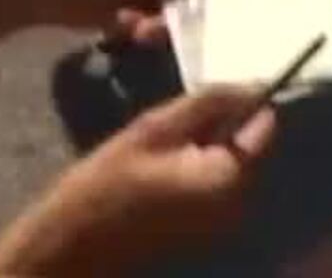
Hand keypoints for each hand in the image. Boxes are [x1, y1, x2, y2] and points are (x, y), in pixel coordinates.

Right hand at [0, 86, 276, 275]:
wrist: (66, 247)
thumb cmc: (103, 185)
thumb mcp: (154, 130)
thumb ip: (209, 103)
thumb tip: (254, 84)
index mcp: (232, 177)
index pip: (264, 123)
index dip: (242, 101)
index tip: (211, 94)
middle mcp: (240, 202)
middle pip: (249, 142)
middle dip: (221, 125)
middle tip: (174, 123)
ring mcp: (223, 219)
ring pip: (230, 160)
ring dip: (206, 145)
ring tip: (160, 148)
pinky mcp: (205, 227)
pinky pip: (215, 182)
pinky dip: (196, 168)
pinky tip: (158, 170)